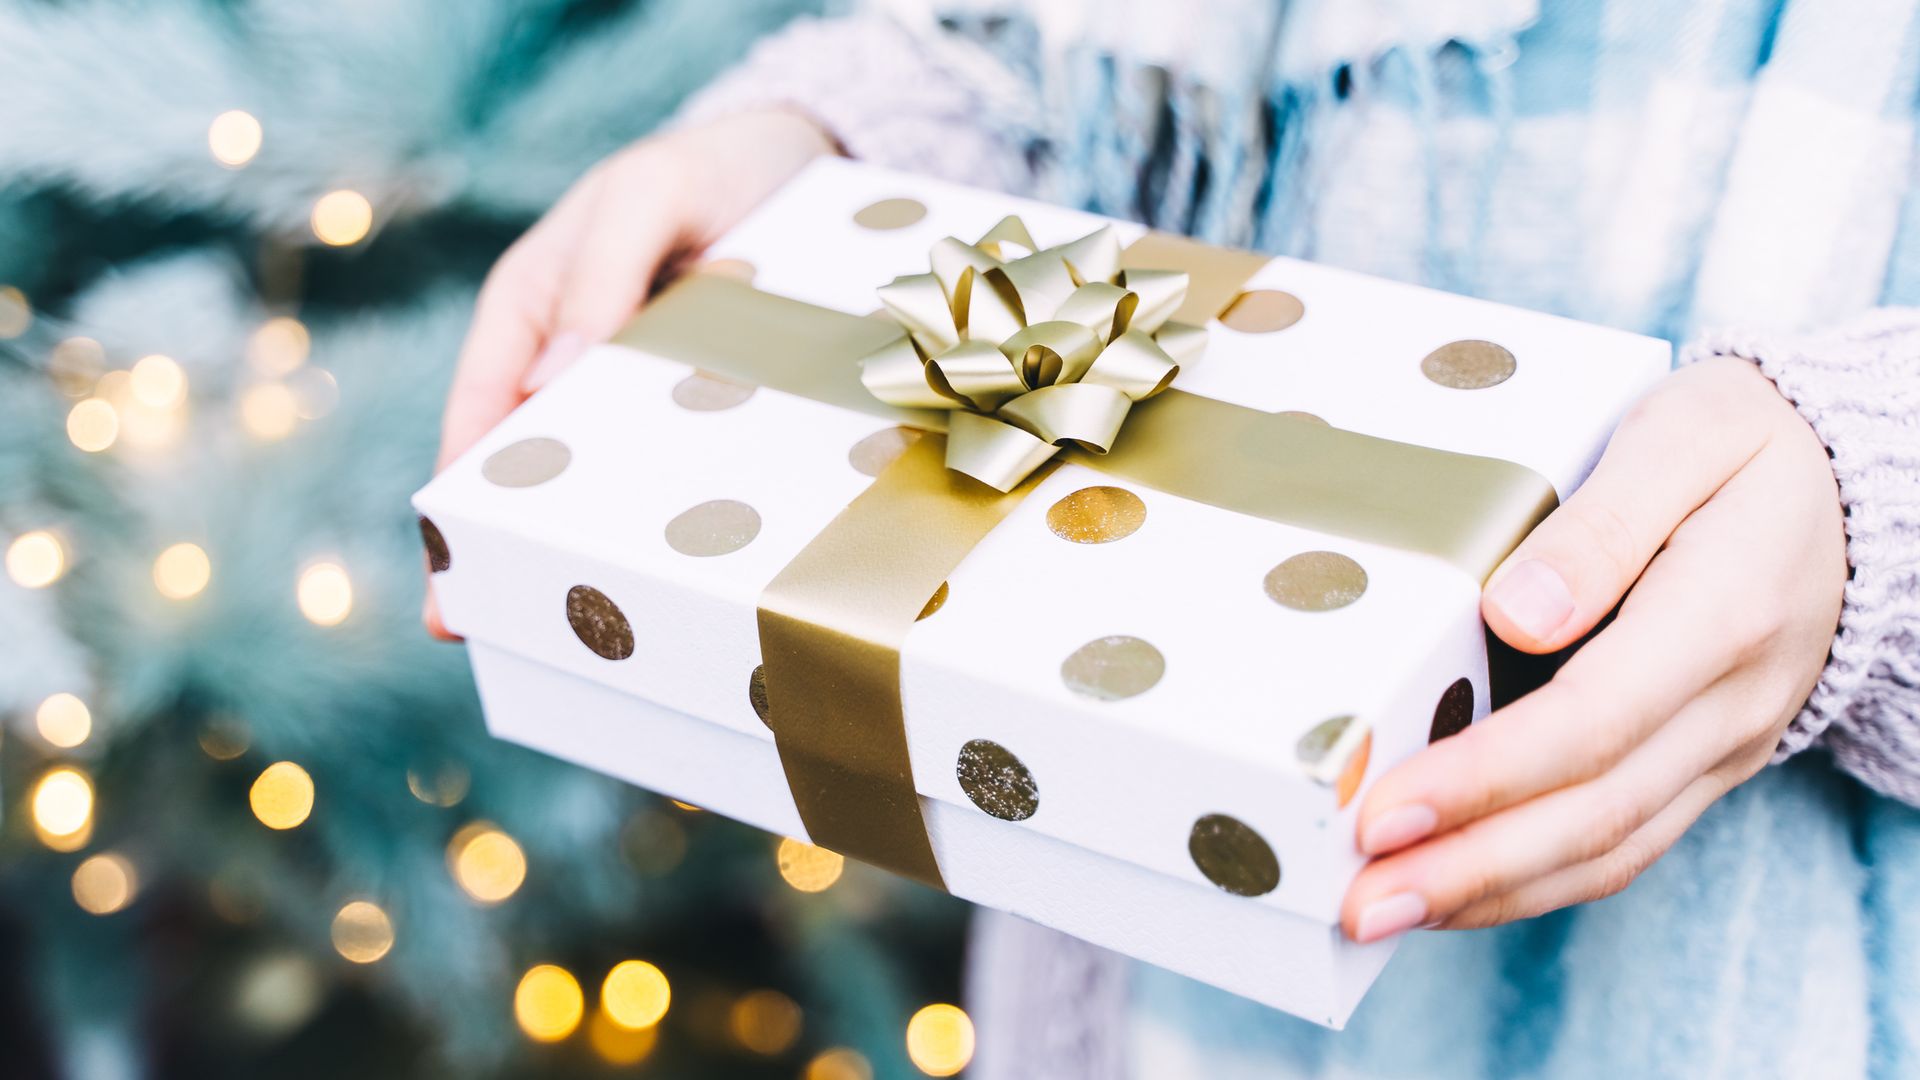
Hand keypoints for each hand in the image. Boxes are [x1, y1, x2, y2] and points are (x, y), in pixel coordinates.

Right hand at [425, 108, 836, 638]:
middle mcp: (574, 362)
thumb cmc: (702, 167)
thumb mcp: (646, 197)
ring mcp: (639, 391)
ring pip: (610, 481)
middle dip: (525, 549)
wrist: (796, 154)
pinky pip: (684, 468)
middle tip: (523, 636)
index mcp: (530, 312)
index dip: (456, 506)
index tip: (450, 587)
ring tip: (613, 630)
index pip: (477, 422)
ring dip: (609, 545)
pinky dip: (682, 514)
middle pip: (535, 469)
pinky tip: (705, 573)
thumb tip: (548, 378)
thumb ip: (601, 275)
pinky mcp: (703, 405)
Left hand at [1341, 356, 1846, 941]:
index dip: (1483, 776)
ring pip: (1607, 850)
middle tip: (1355, 903)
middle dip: (1465, 866)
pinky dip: (1533, 883)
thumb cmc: (1747, 442)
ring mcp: (1721, 747)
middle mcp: (1727, 704)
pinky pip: (1621, 845)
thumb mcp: (1684, 435)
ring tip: (1378, 917)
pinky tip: (1451, 895)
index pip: (1590, 722)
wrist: (1853, 486)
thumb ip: (1601, 525)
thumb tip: (1516, 612)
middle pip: (1592, 812)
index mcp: (1721, 615)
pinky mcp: (1701, 766)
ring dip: (1489, 895)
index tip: (1386, 808)